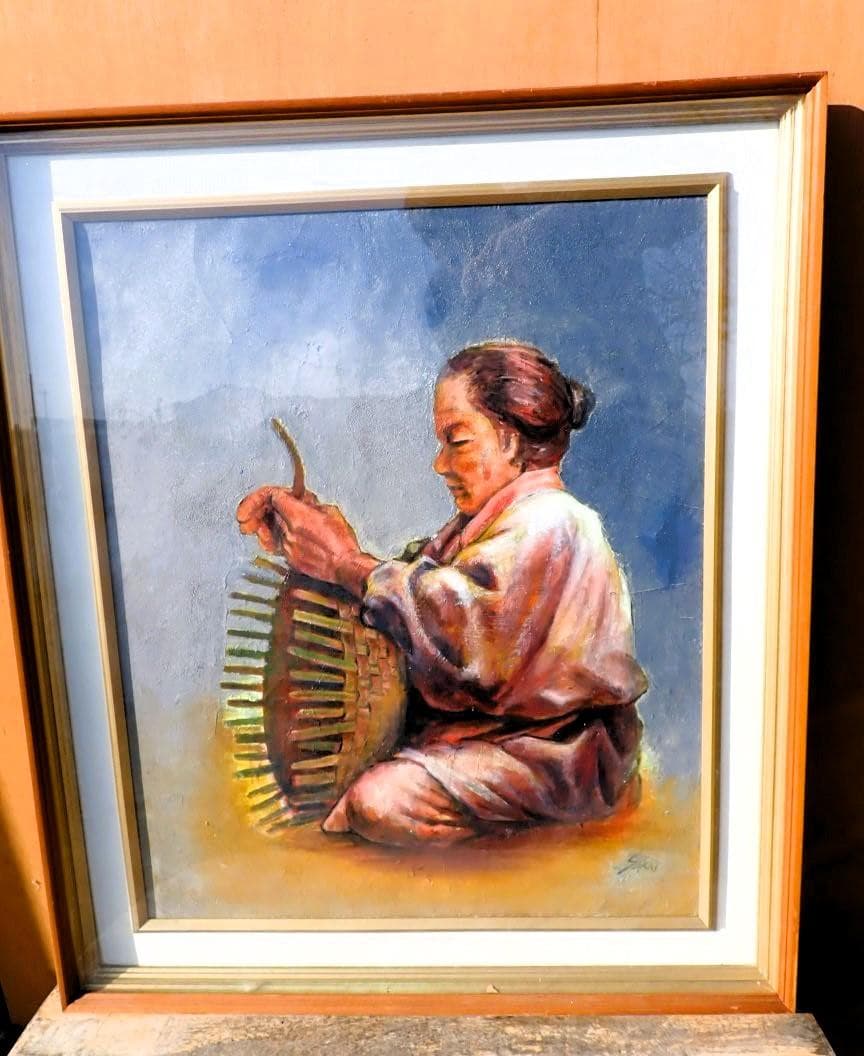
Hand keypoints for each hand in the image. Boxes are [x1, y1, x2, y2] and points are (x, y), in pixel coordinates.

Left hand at [236, 486, 376, 593]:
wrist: (345, 567)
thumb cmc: (343, 541)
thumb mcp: (330, 511)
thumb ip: (310, 504)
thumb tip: (300, 501)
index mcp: (298, 516)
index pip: (272, 497)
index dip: (266, 494)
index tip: (264, 496)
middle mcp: (288, 532)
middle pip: (267, 514)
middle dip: (257, 510)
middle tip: (244, 514)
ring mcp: (287, 547)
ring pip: (268, 530)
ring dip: (261, 525)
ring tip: (253, 525)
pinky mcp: (290, 560)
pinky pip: (276, 545)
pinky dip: (272, 538)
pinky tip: (269, 537)